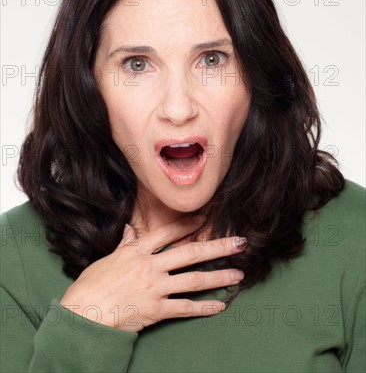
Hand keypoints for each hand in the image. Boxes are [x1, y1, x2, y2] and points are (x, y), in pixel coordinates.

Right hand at [59, 215, 245, 331]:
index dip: (187, 224)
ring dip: (218, 277)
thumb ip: (124, 244)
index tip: (204, 218)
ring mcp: (156, 288)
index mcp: (138, 251)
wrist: (83, 312)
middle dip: (217, 247)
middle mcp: (151, 266)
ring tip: (238, 274)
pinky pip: (185, 308)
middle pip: (190, 253)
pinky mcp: (157, 309)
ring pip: (194, 280)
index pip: (167, 233)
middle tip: (239, 243)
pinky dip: (204, 308)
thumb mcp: (108, 259)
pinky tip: (220, 305)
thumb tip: (129, 229)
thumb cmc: (91, 285)